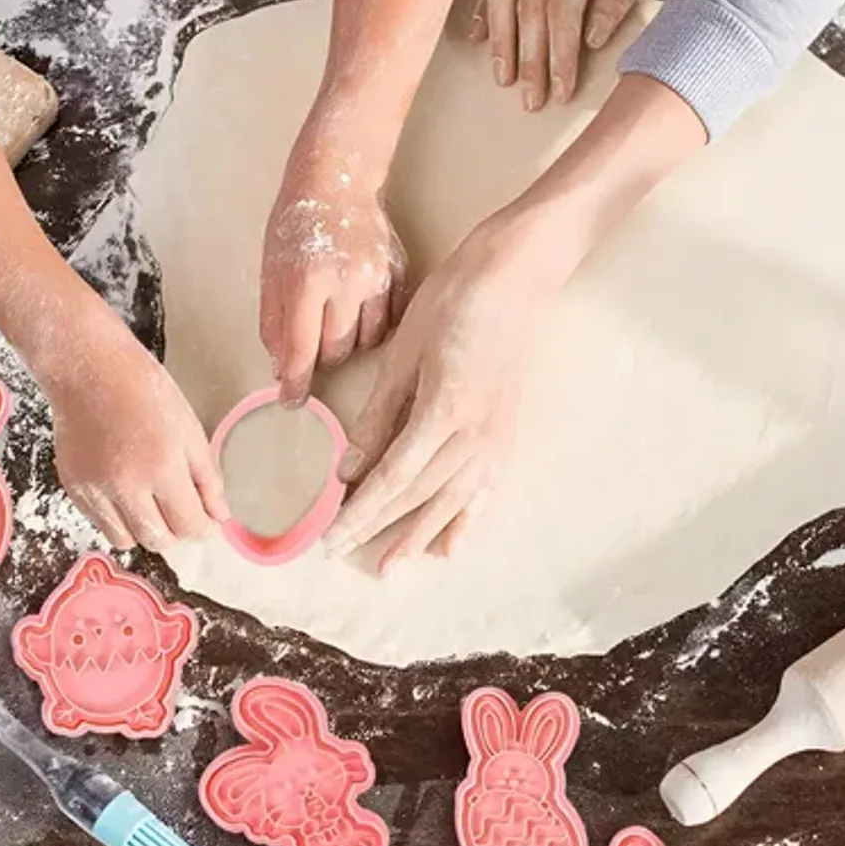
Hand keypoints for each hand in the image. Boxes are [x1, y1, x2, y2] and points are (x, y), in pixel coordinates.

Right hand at [42, 306, 228, 552]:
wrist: (88, 368)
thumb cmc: (145, 390)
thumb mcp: (190, 429)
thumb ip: (208, 478)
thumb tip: (220, 516)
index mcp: (162, 467)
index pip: (189, 526)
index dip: (204, 530)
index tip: (207, 521)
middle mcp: (125, 486)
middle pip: (158, 541)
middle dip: (176, 533)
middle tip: (181, 511)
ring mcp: (95, 490)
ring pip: (126, 540)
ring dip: (144, 530)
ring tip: (151, 502)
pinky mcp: (72, 488)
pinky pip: (100, 523)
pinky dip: (117, 518)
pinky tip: (124, 490)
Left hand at [261, 127, 407, 407]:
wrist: (337, 179)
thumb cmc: (297, 225)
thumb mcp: (271, 272)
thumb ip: (274, 322)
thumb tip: (281, 368)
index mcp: (307, 281)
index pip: (302, 349)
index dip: (295, 382)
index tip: (292, 401)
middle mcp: (346, 283)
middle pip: (337, 351)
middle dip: (321, 356)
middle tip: (313, 337)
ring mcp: (378, 279)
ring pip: (367, 343)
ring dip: (349, 343)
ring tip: (336, 319)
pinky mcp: (399, 275)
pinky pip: (389, 322)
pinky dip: (373, 327)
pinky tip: (359, 310)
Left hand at [324, 219, 543, 571]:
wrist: (514, 279)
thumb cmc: (451, 303)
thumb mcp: (403, 355)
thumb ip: (378, 418)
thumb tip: (349, 470)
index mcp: (444, 411)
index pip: (393, 478)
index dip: (360, 513)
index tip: (330, 537)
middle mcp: (475, 436)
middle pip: (419, 497)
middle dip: (379, 529)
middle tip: (343, 554)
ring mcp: (496, 439)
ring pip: (452, 503)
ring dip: (419, 537)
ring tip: (392, 566)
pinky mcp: (506, 436)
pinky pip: (485, 492)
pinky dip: (466, 522)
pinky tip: (451, 547)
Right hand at [469, 0, 659, 109]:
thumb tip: (593, 36)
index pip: (562, 15)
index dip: (561, 57)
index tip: (561, 90)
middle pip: (530, 13)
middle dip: (531, 62)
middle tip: (531, 99)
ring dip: (502, 42)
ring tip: (504, 77)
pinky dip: (487, 6)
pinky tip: (480, 33)